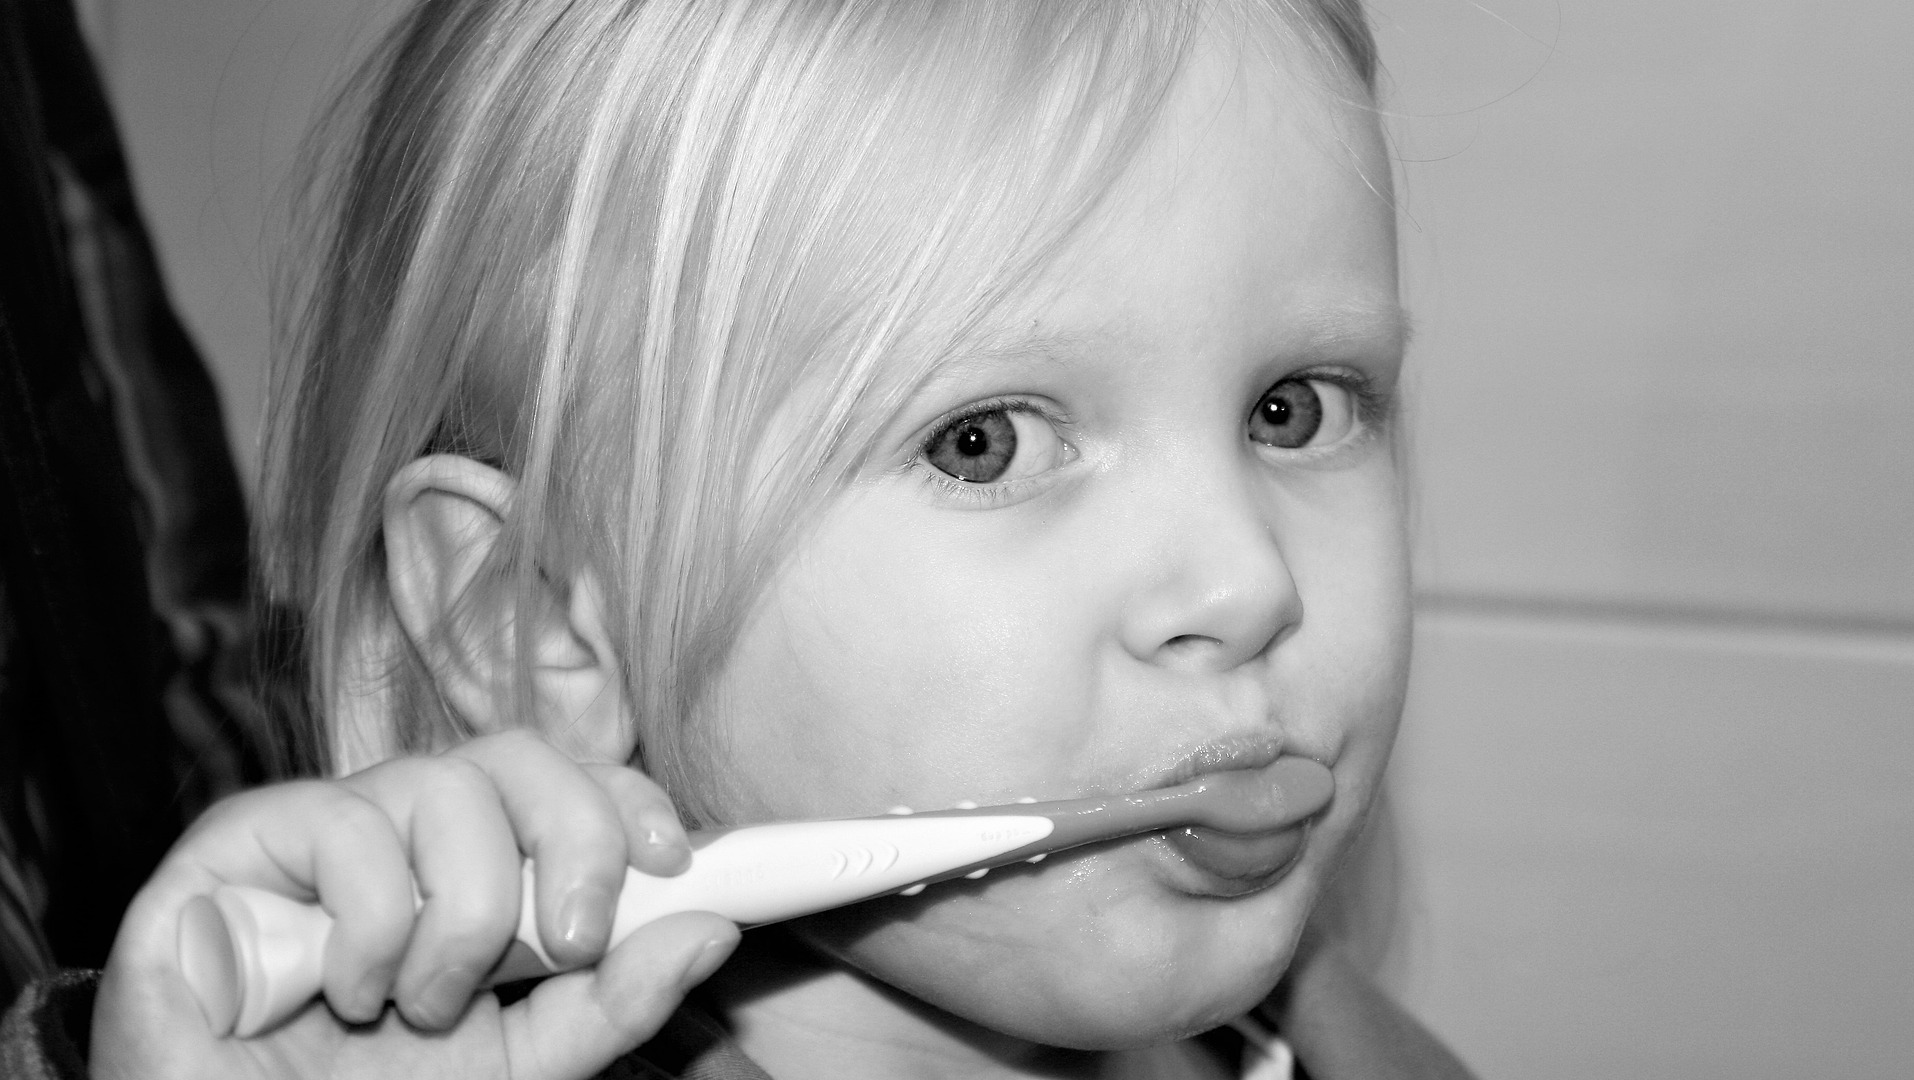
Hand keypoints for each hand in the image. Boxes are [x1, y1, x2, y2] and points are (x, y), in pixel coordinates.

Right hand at [90, 730, 738, 1079]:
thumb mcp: (522, 1064)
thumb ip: (611, 1001)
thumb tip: (710, 931)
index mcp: (473, 865)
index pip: (567, 779)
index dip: (627, 801)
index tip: (671, 863)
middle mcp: (402, 827)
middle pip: (518, 755)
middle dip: (570, 840)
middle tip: (569, 940)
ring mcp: (320, 826)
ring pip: (442, 788)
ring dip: (460, 917)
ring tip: (420, 1006)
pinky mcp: (234, 843)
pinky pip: (343, 826)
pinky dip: (371, 927)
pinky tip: (339, 993)